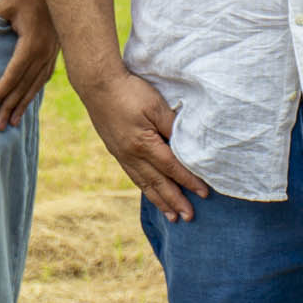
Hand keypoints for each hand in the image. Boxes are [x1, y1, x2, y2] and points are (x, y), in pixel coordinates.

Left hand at [0, 0, 58, 129]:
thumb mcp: (6, 3)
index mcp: (31, 45)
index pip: (11, 76)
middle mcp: (43, 54)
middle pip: (23, 86)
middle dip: (9, 107)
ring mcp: (51, 55)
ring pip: (35, 86)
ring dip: (22, 105)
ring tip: (12, 123)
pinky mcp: (54, 53)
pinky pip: (42, 78)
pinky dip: (33, 92)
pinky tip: (27, 102)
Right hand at [75, 69, 208, 222]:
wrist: (98, 85)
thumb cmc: (130, 91)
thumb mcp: (156, 105)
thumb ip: (172, 126)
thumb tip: (188, 144)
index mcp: (143, 144)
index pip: (172, 168)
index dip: (189, 181)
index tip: (204, 193)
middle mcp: (131, 155)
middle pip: (158, 183)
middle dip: (175, 201)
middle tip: (189, 217)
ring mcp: (121, 155)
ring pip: (144, 183)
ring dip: (159, 201)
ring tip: (171, 216)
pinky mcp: (116, 151)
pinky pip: (133, 176)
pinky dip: (145, 188)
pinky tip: (151, 192)